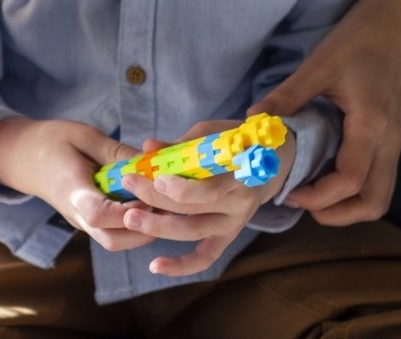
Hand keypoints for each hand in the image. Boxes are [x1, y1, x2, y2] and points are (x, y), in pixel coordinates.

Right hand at [0, 118, 155, 251]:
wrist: (22, 156)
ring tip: (158, 201)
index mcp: (71, 190)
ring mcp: (81, 222)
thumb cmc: (53, 141)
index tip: (150, 196)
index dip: (128, 211)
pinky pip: (113, 232)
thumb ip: (116, 153)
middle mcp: (76, 214)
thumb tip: (152, 165)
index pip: (98, 214)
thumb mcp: (85, 136)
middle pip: (113, 240)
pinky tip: (145, 201)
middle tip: (165, 202)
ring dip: (142, 228)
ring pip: (116, 241)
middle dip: (145, 227)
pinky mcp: (88, 222)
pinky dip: (133, 223)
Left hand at [119, 120, 296, 275]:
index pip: (210, 188)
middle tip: (128, 184)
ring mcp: (234, 223)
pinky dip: (181, 265)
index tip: (155, 176)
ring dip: (159, 226)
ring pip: (194, 231)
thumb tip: (148, 147)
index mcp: (239, 173)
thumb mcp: (212, 135)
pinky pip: (205, 257)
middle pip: (194, 208)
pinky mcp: (227, 237)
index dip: (181, 187)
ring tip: (130, 219)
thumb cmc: (234, 143)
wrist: (272, 161)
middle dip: (156, 197)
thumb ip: (180, 144)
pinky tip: (155, 266)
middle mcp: (239, 202)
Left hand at [247, 0, 400, 224]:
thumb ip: (286, 97)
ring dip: (348, 204)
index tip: (286, 192)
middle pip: (374, 202)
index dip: (318, 197)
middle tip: (299, 201)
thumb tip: (250, 121)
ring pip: (380, 193)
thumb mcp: (318, 65)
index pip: (351, 182)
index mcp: (372, 126)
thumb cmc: (359, 39)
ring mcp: (395, 140)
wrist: (395, 20)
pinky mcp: (392, 135)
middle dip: (338, 213)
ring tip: (310, 191)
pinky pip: (379, 176)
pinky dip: (354, 187)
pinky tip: (323, 171)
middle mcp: (390, 141)